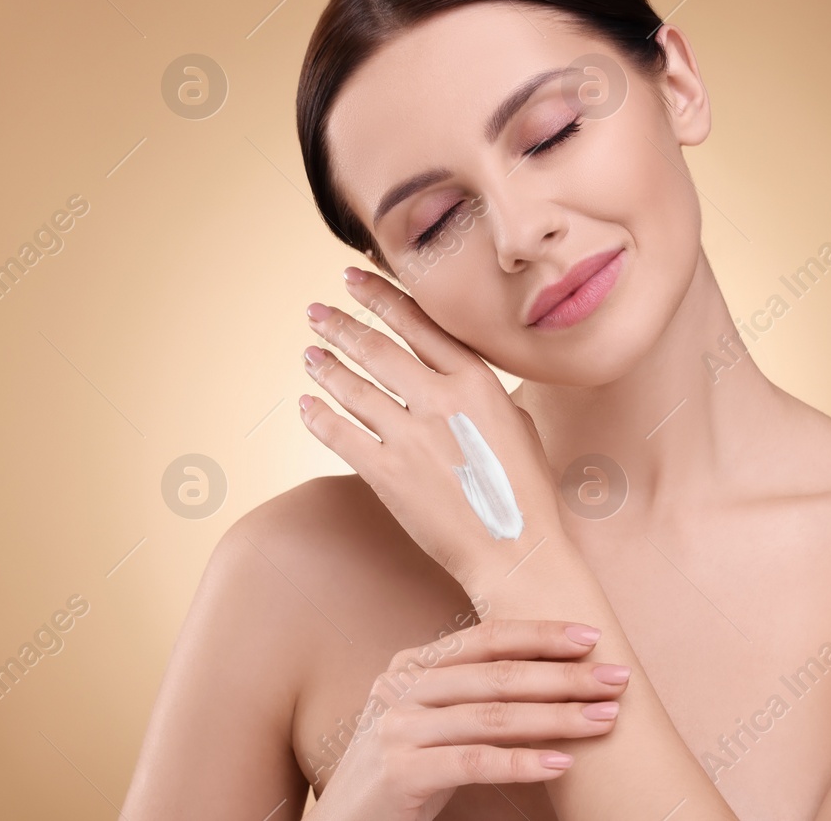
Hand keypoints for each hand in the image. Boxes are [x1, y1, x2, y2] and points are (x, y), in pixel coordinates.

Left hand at [299, 267, 564, 590]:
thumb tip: (456, 373)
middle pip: (378, 349)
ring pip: (353, 388)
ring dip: (326, 366)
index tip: (354, 279)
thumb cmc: (523, 490)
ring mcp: (410, 437)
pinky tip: (306, 402)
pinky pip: (340, 434)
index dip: (381, 298)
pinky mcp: (387, 474)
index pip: (418, 324)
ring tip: (309, 351)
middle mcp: (440, 400)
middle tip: (316, 310)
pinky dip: (317, 415)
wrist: (516, 549)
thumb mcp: (517, 422)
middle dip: (342, 325)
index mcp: (476, 381)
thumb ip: (482, 391)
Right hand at [309, 619, 628, 820]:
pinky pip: (473, 761)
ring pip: (492, 715)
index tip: (591, 638)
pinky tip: (562, 763)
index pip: (486, 639)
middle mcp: (401, 686)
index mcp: (412, 665)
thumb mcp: (433, 721)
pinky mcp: (399, 771)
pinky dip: (522, 761)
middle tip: (616, 679)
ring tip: (603, 719)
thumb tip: (553, 678)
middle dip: (564, 676)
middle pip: (496, 674)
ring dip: (557, 717)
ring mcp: (396, 727)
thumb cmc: (404, 771)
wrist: (347, 820)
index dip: (540, 634)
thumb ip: (473, 695)